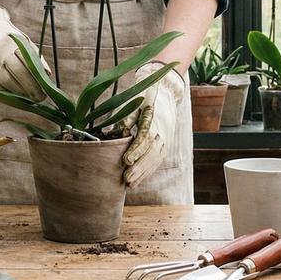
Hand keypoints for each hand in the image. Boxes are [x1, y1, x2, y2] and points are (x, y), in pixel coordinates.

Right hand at [0, 6, 50, 100]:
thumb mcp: (24, 41)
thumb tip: (47, 75)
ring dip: (21, 94)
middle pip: (16, 77)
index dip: (37, 80)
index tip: (45, 91)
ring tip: (30, 97)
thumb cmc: (8, 39)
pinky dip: (8, 94)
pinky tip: (17, 95)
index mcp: (11, 44)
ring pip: (7, 85)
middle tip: (40, 98)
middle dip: (31, 89)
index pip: (27, 65)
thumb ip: (35, 57)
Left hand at [123, 60, 184, 186]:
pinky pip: (156, 162)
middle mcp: (162, 132)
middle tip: (126, 178)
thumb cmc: (145, 98)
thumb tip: (114, 132)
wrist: (166, 95)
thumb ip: (127, 117)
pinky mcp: (164, 147)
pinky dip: (146, 172)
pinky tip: (136, 182)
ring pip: (155, 160)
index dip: (137, 149)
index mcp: (155, 119)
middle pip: (151, 153)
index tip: (126, 159)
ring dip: (142, 174)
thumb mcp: (135, 102)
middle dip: (139, 167)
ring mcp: (165, 141)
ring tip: (129, 184)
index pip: (146, 137)